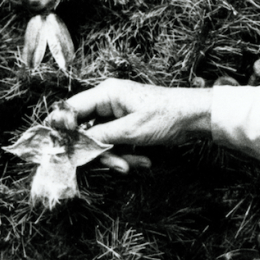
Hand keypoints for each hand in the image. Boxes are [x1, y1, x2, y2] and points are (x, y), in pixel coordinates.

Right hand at [66, 79, 211, 170]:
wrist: (197, 118)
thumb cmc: (167, 116)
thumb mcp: (130, 130)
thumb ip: (98, 137)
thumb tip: (71, 145)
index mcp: (106, 94)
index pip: (70, 110)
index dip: (63, 131)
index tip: (64, 152)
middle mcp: (108, 102)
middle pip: (86, 131)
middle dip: (100, 152)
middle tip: (117, 165)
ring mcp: (117, 115)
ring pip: (102, 142)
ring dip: (117, 157)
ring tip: (136, 165)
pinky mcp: (127, 126)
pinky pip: (116, 144)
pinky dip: (127, 155)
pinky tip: (144, 161)